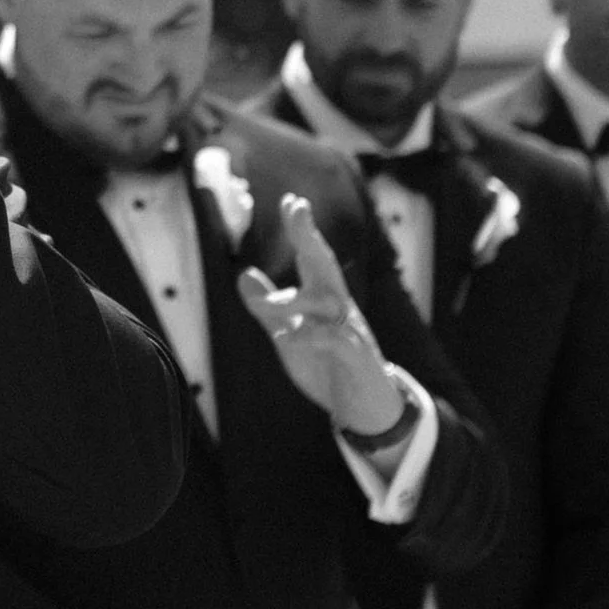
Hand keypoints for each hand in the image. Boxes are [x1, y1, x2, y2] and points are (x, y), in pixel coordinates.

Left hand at [235, 193, 409, 441]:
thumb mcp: (289, 335)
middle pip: (327, 266)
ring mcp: (352, 332)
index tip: (291, 200)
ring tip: (266, 308)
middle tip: (297, 209)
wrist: (364, 408)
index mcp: (323, 300)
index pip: (312, 258)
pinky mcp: (358, 359)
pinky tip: (288, 339)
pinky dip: (312, 338)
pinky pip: (336, 342)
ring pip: (329, 303)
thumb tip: (244, 273)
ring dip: (296, 300)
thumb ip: (268, 308)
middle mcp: (340, 309)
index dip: (302, 230)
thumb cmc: (328, 366)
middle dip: (310, 237)